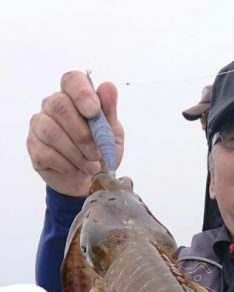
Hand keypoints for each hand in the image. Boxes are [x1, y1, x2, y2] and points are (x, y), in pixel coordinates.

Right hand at [27, 71, 124, 196]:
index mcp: (74, 98)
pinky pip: (46, 153)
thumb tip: (108, 87)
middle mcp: (52, 106)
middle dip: (82, 134)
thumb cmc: (100, 154)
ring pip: (51, 131)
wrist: (90, 182)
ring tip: (91, 166)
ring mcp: (40, 125)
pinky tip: (77, 170)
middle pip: (59, 106)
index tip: (94, 112)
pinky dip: (66, 165)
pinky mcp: (34, 146)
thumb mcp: (112, 135)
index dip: (82, 93)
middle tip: (97, 154)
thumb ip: (109, 113)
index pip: (71, 81)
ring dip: (75, 153)